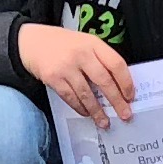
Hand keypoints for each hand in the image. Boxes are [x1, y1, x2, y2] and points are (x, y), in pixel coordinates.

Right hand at [18, 22, 135, 123]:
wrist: (32, 42)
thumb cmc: (63, 44)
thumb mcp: (84, 43)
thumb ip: (100, 59)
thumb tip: (118, 85)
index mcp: (93, 43)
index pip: (116, 64)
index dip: (126, 82)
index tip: (130, 96)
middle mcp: (81, 54)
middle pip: (104, 81)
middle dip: (116, 101)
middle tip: (125, 115)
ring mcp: (66, 66)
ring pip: (87, 93)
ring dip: (98, 111)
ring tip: (105, 122)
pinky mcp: (53, 78)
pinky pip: (71, 97)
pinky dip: (80, 108)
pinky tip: (87, 114)